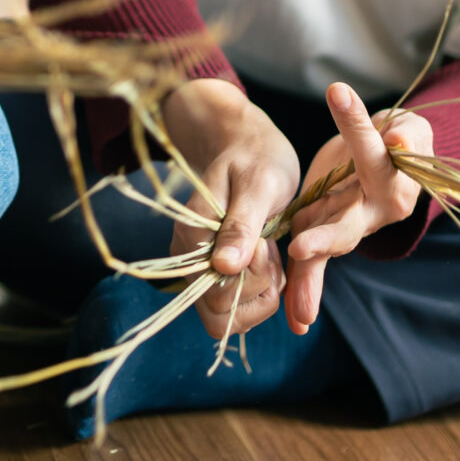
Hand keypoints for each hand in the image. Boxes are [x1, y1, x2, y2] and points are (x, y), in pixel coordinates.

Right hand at [159, 79, 301, 340]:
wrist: (249, 145)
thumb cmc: (256, 158)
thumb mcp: (258, 184)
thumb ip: (241, 225)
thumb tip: (224, 267)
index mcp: (193, 240)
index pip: (218, 299)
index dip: (251, 281)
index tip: (264, 244)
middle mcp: (190, 261)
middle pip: (222, 315)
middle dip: (258, 289)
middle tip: (268, 248)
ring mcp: (203, 269)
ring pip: (232, 315)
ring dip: (261, 290)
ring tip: (269, 249)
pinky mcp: (219, 271)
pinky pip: (240, 302)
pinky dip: (263, 286)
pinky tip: (268, 253)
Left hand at [280, 86, 432, 331]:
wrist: (392, 156)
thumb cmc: (401, 140)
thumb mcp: (410, 129)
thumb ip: (407, 133)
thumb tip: (397, 138)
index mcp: (395, 182)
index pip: (371, 152)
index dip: (355, 126)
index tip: (337, 94)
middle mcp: (373, 213)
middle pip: (347, 226)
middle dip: (324, 239)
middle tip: (301, 247)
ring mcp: (348, 227)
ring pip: (327, 253)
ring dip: (311, 279)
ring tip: (299, 309)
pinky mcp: (324, 231)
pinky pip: (314, 266)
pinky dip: (305, 292)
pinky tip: (298, 320)